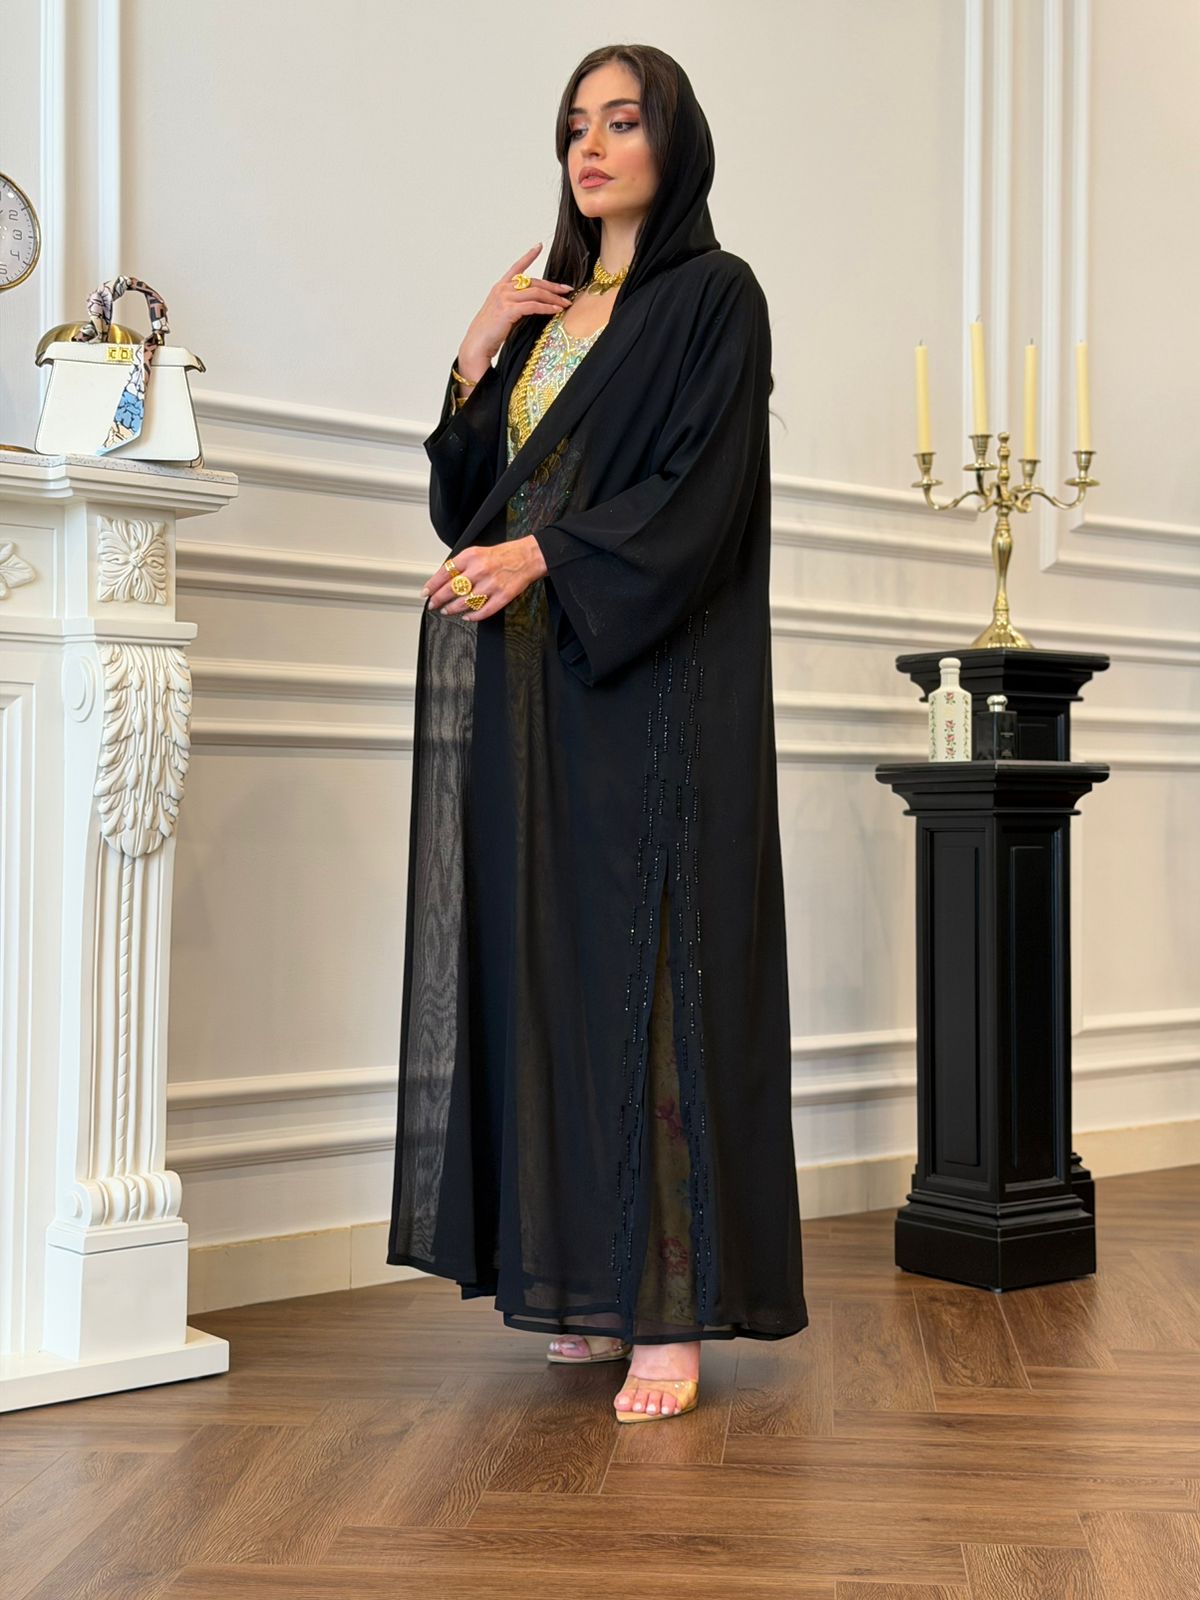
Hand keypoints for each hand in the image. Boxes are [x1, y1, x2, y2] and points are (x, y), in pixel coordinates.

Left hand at [423, 536, 548, 622]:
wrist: (527, 557)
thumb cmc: (503, 555)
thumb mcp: (477, 552)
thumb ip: (461, 565)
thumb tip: (443, 579)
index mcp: (471, 557)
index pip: (445, 572)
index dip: (432, 584)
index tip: (426, 592)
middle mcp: (480, 570)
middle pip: (452, 589)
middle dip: (438, 599)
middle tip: (433, 604)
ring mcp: (491, 584)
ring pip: (465, 602)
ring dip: (453, 608)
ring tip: (447, 610)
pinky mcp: (502, 596)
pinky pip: (484, 610)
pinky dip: (473, 616)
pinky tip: (467, 616)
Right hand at [457, 243, 575, 376]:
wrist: (477, 344)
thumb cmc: (490, 332)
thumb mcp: (503, 313)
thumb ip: (516, 304)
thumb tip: (535, 305)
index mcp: (500, 287)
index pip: (517, 267)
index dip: (529, 256)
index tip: (539, 246)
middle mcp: (502, 289)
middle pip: (533, 282)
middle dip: (552, 286)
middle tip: (567, 290)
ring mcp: (505, 298)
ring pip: (535, 292)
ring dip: (553, 298)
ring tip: (565, 303)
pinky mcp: (509, 310)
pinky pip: (533, 306)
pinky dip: (547, 308)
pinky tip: (556, 310)